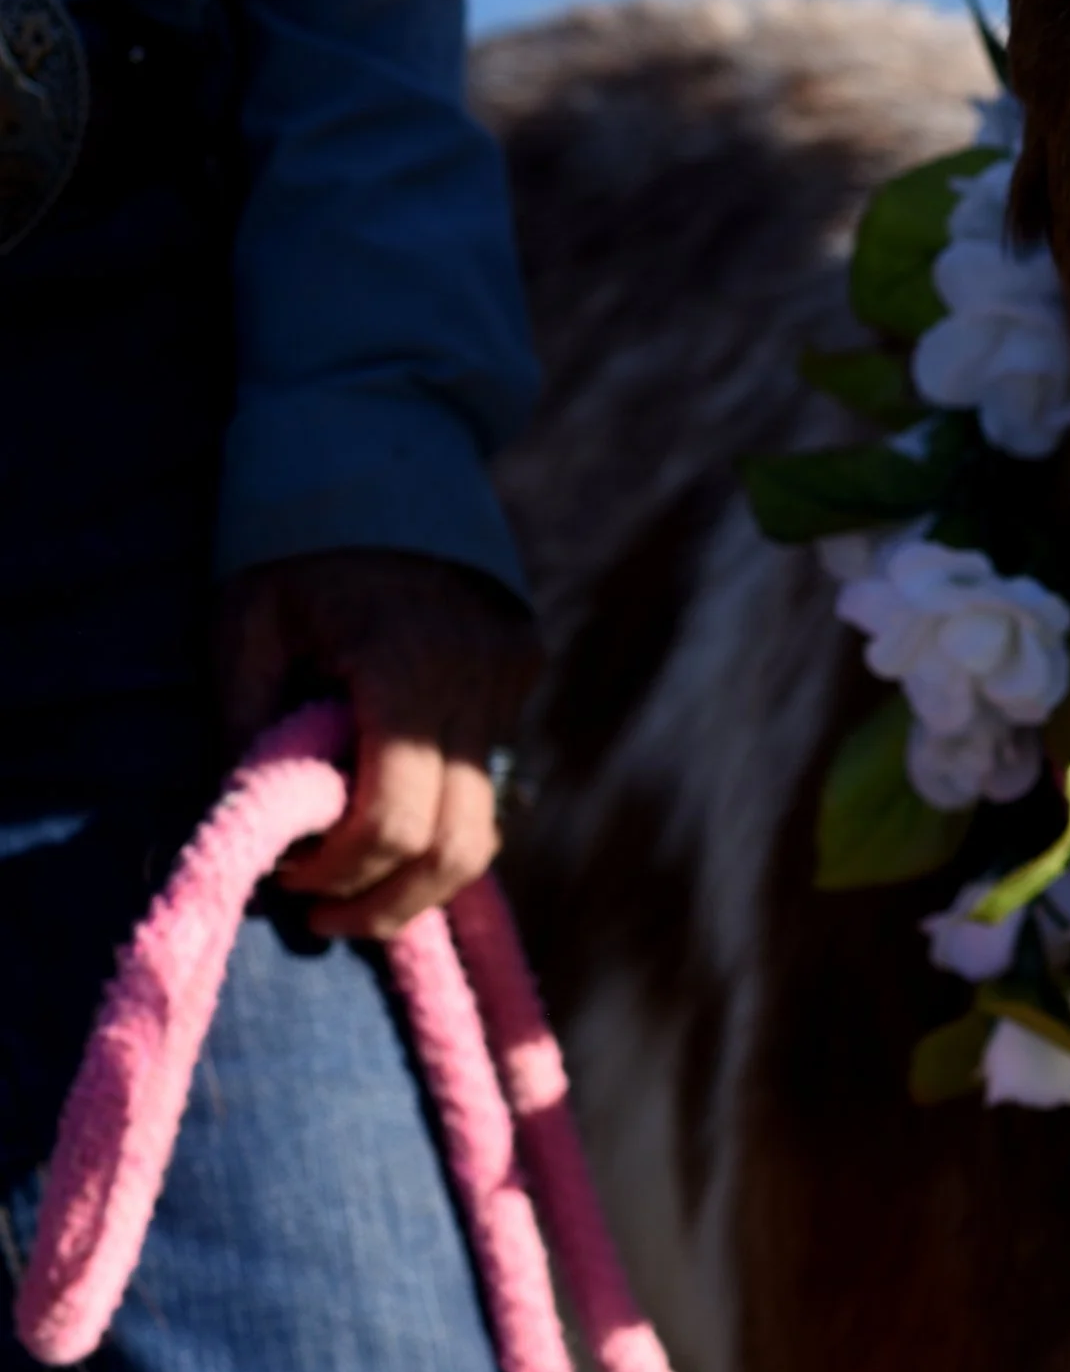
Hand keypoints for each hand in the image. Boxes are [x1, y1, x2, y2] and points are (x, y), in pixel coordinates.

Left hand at [217, 549, 539, 940]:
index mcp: (406, 664)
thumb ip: (250, 731)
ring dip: (422, 873)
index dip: (342, 874)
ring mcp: (509, 674)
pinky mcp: (520, 669)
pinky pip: (488, 772)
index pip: (394, 821)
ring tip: (361, 890)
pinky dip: (440, 813)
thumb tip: (262, 831)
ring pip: (486, 821)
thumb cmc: (291, 545)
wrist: (378, 453)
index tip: (293, 881)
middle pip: (458, 844)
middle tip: (328, 919)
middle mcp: (477, 677)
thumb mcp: (246, 629)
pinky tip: (390, 815)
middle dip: (391, 902)